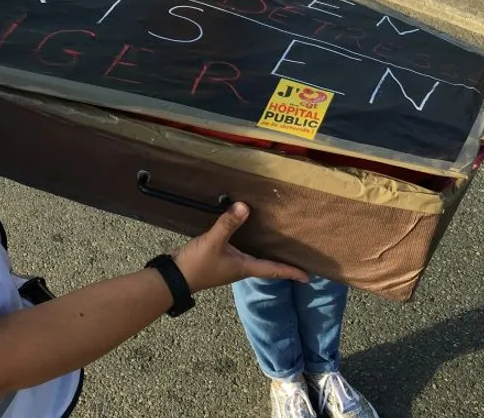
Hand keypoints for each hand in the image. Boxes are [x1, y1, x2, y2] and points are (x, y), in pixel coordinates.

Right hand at [171, 203, 308, 292]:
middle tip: (297, 256)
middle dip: (282, 262)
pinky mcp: (218, 258)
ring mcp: (229, 264)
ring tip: (277, 242)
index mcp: (244, 267)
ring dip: (266, 251)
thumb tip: (244, 207)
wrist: (174, 277)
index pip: (274, 270)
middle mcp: (240, 267)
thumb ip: (228, 224)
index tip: (309, 276)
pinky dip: (247, 242)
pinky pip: (239, 250)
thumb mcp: (213, 242)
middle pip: (267, 265)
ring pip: (253, 257)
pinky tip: (245, 232)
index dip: (291, 272)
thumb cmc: (197, 265)